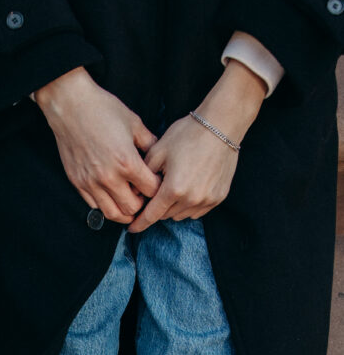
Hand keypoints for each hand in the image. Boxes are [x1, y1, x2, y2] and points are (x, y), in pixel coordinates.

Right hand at [35, 67, 160, 223]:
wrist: (70, 105)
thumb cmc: (102, 109)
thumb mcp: (133, 122)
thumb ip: (149, 143)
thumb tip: (157, 156)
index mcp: (127, 162)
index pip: (152, 190)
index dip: (158, 188)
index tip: (156, 183)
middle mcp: (109, 178)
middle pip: (133, 208)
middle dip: (142, 204)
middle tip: (144, 195)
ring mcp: (92, 183)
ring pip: (113, 214)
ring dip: (124, 211)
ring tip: (129, 201)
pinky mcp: (78, 183)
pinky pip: (95, 206)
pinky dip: (106, 205)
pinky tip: (111, 195)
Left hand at [128, 59, 265, 232]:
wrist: (222, 125)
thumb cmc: (188, 134)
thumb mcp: (158, 150)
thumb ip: (143, 174)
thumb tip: (134, 192)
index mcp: (174, 189)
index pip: (151, 215)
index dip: (139, 223)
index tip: (131, 229)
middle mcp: (191, 199)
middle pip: (166, 215)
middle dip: (157, 207)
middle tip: (156, 192)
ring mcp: (206, 200)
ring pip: (180, 215)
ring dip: (173, 207)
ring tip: (174, 186)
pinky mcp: (218, 198)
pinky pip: (196, 211)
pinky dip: (189, 205)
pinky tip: (189, 188)